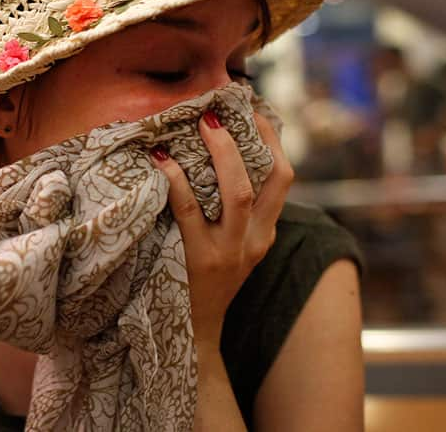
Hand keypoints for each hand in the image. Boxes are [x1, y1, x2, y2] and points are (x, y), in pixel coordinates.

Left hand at [150, 110, 293, 350]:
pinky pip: (189, 212)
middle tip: (223, 110)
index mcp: (265, 232)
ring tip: (203, 124)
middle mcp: (255, 240)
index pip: (283, 177)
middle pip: (269, 179)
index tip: (253, 108)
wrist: (194, 336)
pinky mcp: (199, 260)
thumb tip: (214, 154)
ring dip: (221, 154)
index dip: (272, 139)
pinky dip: (177, 181)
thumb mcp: (234, 248)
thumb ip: (234, 211)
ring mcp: (229, 251)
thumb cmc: (207, 282)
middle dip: (250, 139)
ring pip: (237, 193)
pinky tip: (162, 161)